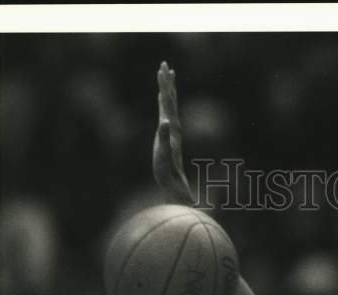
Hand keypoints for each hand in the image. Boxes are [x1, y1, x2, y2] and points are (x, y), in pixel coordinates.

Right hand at [153, 61, 194, 204]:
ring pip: (170, 106)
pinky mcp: (168, 139)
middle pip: (170, 100)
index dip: (165, 86)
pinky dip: (163, 104)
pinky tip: (162, 100)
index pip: (168, 102)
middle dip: (167, 82)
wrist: (175, 187)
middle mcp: (173, 128)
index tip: (163, 69)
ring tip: (166, 76)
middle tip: (165, 64)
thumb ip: (164, 138)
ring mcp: (171, 133)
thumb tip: (166, 122)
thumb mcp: (164, 155)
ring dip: (167, 90)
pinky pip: (166, 116)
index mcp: (171, 128)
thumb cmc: (168, 174)